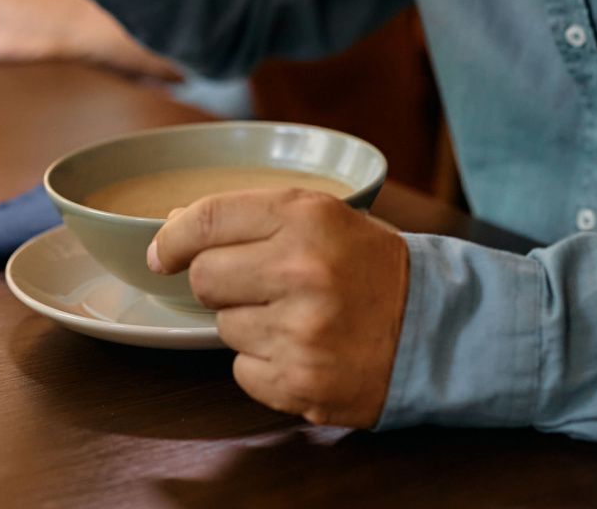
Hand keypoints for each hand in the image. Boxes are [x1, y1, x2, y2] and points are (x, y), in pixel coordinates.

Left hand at [148, 190, 409, 427]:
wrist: (434, 327)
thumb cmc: (369, 265)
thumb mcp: (320, 216)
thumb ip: (249, 215)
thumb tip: (175, 224)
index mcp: (304, 217)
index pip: (206, 219)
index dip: (172, 238)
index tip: (162, 253)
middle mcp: (300, 270)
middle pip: (205, 278)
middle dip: (219, 281)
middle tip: (255, 283)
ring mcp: (301, 331)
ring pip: (224, 326)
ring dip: (246, 322)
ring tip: (293, 315)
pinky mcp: (302, 382)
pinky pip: (241, 371)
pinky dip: (261, 364)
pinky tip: (299, 348)